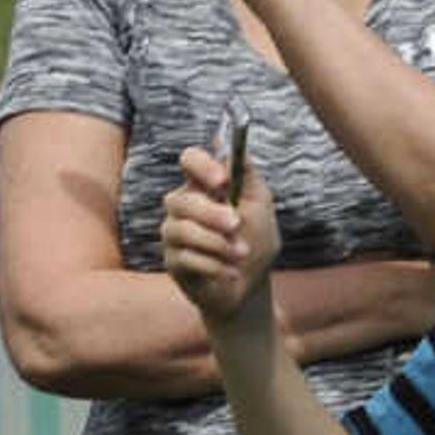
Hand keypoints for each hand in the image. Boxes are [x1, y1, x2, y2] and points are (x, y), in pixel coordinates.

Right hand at [160, 140, 281, 329]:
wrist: (251, 284)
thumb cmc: (255, 239)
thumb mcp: (260, 204)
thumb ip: (248, 176)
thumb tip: (237, 150)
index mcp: (205, 185)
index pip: (190, 161)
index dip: (201, 166)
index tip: (222, 181)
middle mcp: (184, 206)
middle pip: (180, 200)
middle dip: (211, 213)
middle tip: (237, 225)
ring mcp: (174, 233)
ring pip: (182, 230)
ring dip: (217, 243)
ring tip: (241, 254)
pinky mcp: (173, 260)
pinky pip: (186, 258)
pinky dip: (214, 266)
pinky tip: (232, 272)